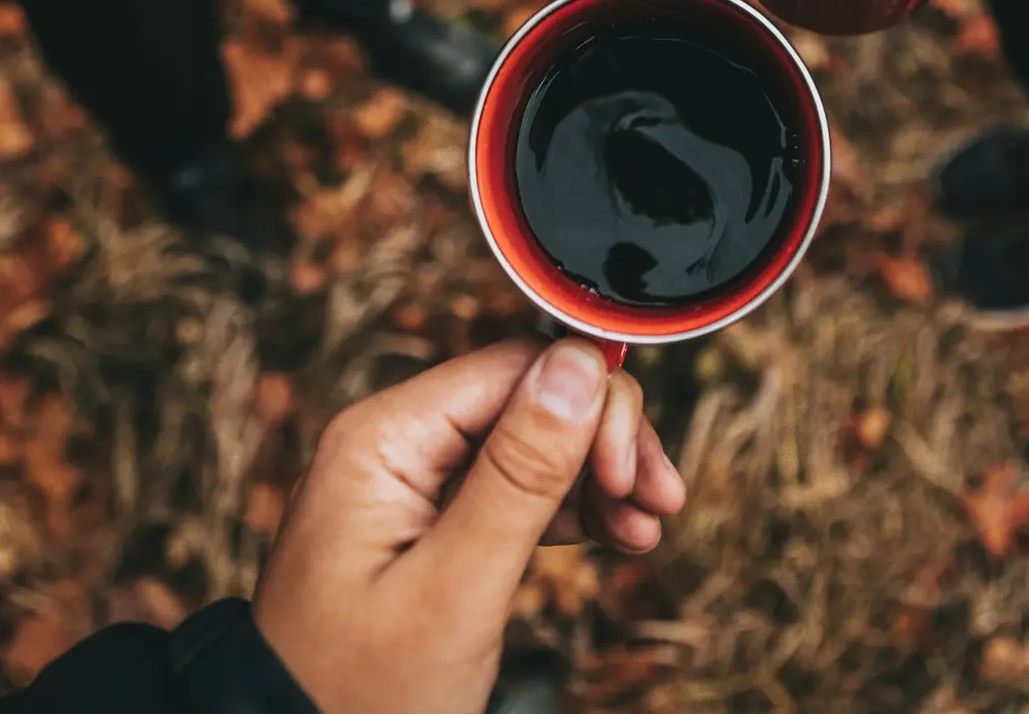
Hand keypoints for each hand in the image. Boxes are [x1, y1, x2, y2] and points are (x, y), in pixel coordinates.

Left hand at [253, 338, 685, 713]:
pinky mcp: (436, 520)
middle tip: (657, 500)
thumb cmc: (355, 695)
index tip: (633, 472)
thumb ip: (520, 474)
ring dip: (600, 475)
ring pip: (536, 441)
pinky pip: (520, 488)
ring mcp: (418, 481)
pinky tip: (619, 532)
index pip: (515, 367)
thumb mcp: (454, 588)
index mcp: (386, 437)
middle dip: (603, 441)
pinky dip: (575, 506)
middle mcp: (400, 442)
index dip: (590, 405)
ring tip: (647, 524)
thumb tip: (581, 364)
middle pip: (533, 398)